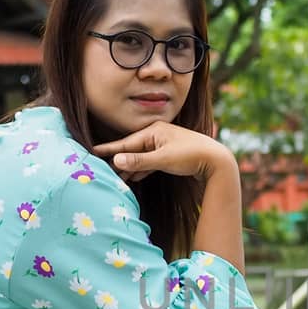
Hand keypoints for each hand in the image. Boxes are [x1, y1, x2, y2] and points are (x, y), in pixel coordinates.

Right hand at [91, 122, 233, 184]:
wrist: (217, 161)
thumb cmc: (191, 156)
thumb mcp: (163, 159)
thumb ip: (139, 161)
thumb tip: (116, 160)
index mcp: (153, 131)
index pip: (125, 143)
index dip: (107, 149)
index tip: (90, 151)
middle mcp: (156, 135)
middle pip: (131, 150)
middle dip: (116, 161)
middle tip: (98, 169)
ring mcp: (163, 145)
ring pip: (140, 158)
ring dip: (129, 168)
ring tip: (113, 177)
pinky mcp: (170, 155)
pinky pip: (150, 162)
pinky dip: (141, 170)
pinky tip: (133, 177)